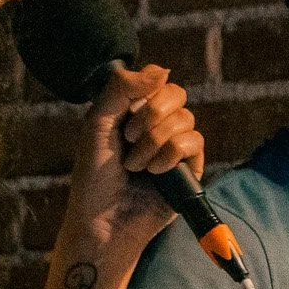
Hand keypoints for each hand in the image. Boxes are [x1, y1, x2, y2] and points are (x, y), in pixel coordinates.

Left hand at [60, 63, 203, 257]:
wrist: (102, 219)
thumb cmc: (94, 176)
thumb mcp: (97, 123)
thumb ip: (122, 88)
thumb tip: (162, 69)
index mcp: (134, 112)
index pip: (158, 80)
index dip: (146, 91)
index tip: (126, 113)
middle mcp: (157, 126)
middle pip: (176, 95)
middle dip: (151, 116)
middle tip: (129, 139)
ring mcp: (174, 147)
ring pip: (185, 119)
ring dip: (155, 141)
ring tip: (136, 165)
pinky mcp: (189, 169)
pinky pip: (194, 142)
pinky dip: (170, 154)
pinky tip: (154, 172)